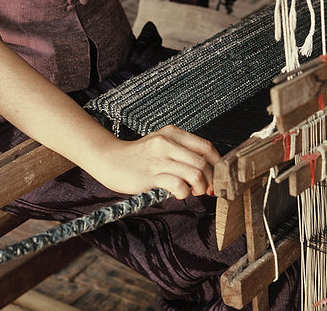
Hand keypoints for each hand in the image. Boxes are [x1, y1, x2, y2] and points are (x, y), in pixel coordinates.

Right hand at [91, 125, 219, 198]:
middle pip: (203, 162)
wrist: (109, 159)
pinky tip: (178, 193)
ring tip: (192, 191)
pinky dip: (183, 193)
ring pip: (194, 174)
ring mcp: (159, 158)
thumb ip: (182, 150)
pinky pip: (178, 185)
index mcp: (173, 133)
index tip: (217, 175)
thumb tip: (208, 168)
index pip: (206, 146)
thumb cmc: (139, 155)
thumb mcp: (162, 143)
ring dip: (199, 188)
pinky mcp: (150, 174)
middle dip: (210, 180)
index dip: (217, 163)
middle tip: (206, 189)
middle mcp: (167, 142)